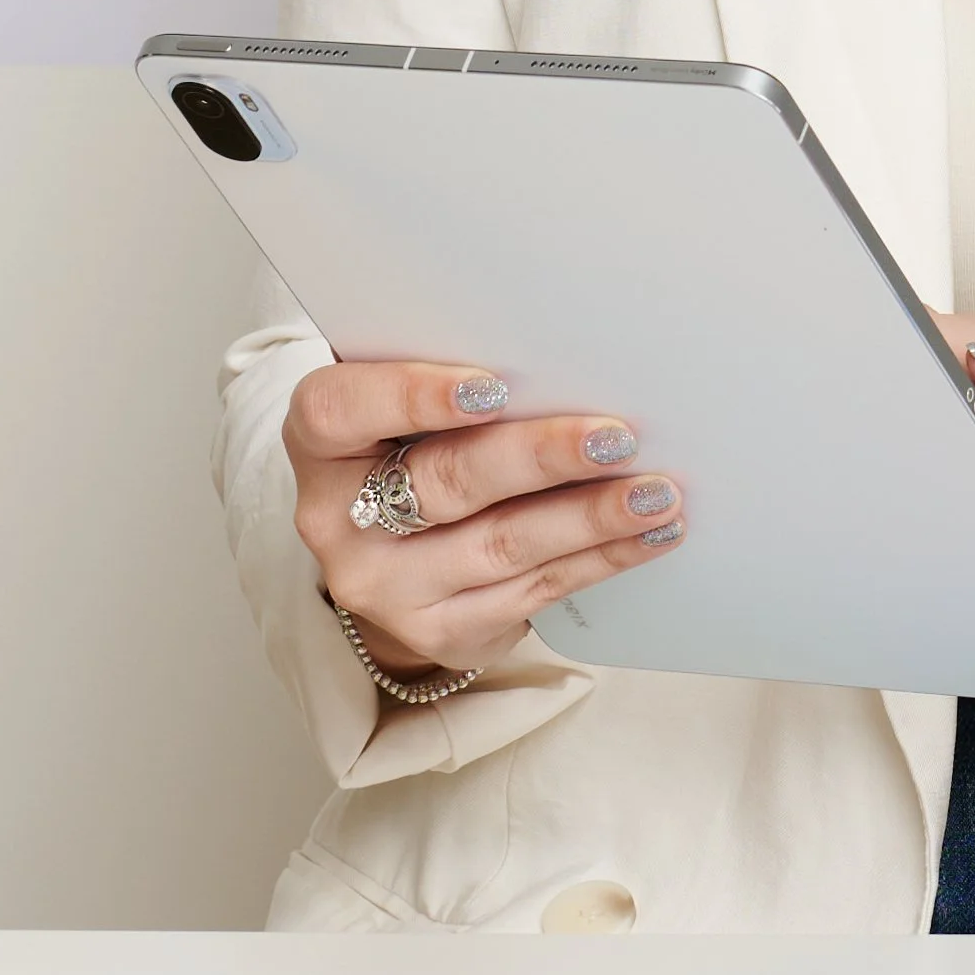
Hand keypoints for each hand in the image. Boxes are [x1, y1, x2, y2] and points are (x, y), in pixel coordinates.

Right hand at [284, 363, 685, 677]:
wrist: (397, 559)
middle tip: (616, 437)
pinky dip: (599, 559)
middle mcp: (337, 521)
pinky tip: (648, 534)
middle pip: (445, 484)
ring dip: (589, 517)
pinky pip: (533, 590)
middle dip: (540, 457)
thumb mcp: (404, 405)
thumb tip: (557, 343)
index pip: (341, 412)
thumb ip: (446, 370)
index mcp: (319, 443)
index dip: (413, 396)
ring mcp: (385, 587)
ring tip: (655, 492)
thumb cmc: (412, 447)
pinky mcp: (439, 631)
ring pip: (501, 545)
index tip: (493, 387)